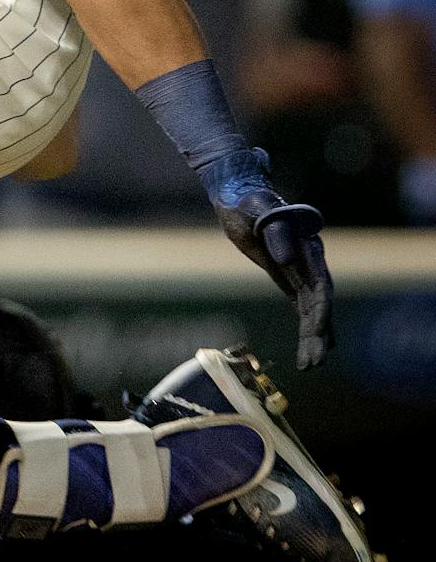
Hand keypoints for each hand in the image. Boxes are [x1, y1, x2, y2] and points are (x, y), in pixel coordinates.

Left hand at [211, 176, 333, 370]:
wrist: (239, 196)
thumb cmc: (248, 202)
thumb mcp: (258, 213)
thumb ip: (274, 233)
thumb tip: (286, 258)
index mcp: (309, 249)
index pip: (320, 287)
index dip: (321, 311)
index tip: (317, 332)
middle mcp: (310, 263)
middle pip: (320, 305)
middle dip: (318, 334)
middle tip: (313, 362)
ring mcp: (300, 271)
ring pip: (312, 310)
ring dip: (313, 337)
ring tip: (310, 365)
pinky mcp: (287, 277)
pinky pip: (301, 306)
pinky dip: (305, 327)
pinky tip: (308, 348)